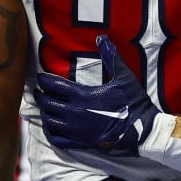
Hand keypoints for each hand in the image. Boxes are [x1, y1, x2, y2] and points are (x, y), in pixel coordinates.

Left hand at [35, 35, 157, 155]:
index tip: (40, 78)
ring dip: (45, 113)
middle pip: (47, 103)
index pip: (53, 86)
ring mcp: (75, 130)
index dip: (43, 80)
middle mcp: (74, 113)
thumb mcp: (124, 76)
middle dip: (41, 96)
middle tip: (39, 92)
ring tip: (46, 107)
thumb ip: (110, 56)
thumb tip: (102, 37)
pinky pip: (56, 139)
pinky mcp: (79, 143)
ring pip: (49, 121)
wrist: (141, 130)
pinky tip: (51, 127)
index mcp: (82, 95)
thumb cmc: (132, 102)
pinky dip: (50, 132)